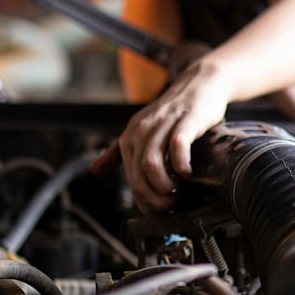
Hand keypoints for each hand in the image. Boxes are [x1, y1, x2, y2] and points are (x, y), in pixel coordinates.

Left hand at [119, 60, 230, 211]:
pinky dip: (181, 165)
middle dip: (153, 197)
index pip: (129, 177)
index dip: (142, 200)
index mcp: (130, 136)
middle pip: (138, 174)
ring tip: (177, 191)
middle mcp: (142, 129)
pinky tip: (188, 172)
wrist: (200, 83)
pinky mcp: (186, 119)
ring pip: (152, 163)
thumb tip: (93, 169)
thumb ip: (118, 151)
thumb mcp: (141, 129)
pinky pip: (177, 146)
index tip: (156, 211)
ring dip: (164, 185)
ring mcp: (163, 123)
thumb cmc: (174, 112)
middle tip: (169, 205)